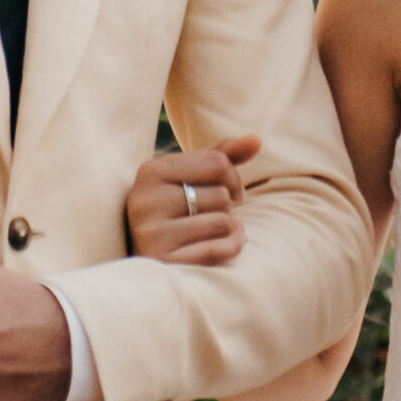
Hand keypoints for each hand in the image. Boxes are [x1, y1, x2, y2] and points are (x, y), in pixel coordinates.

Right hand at [125, 133, 260, 265]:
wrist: (143, 251)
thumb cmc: (175, 206)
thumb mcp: (190, 175)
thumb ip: (222, 155)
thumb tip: (257, 139)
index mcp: (151, 170)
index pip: (217, 162)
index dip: (233, 177)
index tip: (229, 190)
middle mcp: (146, 200)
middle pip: (221, 195)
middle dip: (227, 206)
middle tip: (214, 214)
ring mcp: (152, 233)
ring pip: (222, 223)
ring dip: (230, 228)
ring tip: (218, 230)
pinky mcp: (164, 261)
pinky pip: (216, 251)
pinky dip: (230, 247)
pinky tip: (225, 245)